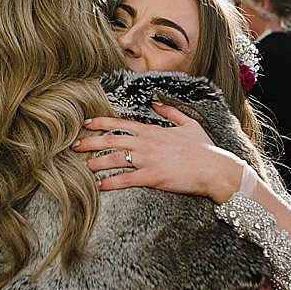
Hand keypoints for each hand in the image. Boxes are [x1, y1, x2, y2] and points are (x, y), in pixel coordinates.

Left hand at [72, 103, 244, 203]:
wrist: (216, 169)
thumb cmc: (205, 149)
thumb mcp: (189, 124)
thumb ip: (170, 112)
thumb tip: (156, 103)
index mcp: (153, 130)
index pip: (121, 124)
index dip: (101, 123)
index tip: (87, 124)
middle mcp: (147, 143)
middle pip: (111, 140)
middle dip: (90, 142)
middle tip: (74, 145)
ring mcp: (148, 160)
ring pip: (114, 159)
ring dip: (95, 163)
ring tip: (81, 167)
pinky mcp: (153, 177)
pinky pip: (126, 179)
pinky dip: (111, 183)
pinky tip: (99, 186)